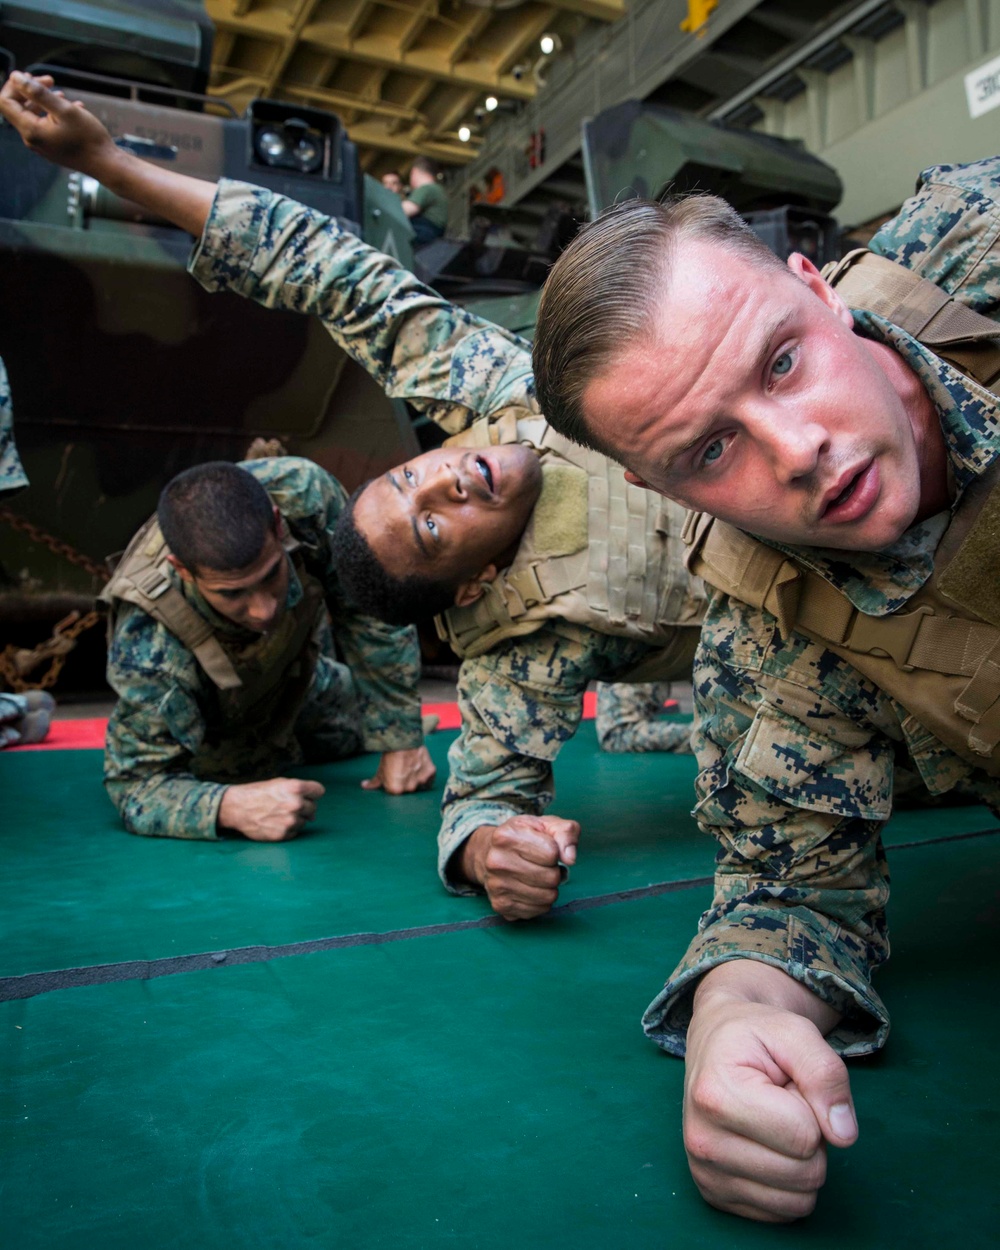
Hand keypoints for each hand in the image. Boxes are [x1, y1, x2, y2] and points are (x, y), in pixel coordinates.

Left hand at [0, 72, 120, 174]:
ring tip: (62, 94)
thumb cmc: (89, 139)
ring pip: (32, 115)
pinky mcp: (51, 147)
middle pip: (18, 107)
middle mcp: (32, 140)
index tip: (32, 77)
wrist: (106, 164)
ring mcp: (41, 145)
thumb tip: (16, 77)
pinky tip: (69, 108)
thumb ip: (38, 92)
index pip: (5, 102)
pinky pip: (44, 125)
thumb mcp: (65, 110)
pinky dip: (52, 113)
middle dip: (30, 90)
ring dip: (43, 101)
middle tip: (50, 80)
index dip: (14, 85)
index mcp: (31, 131)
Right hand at [217, 777, 325, 840]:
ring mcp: (290, 820)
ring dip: (295, 818)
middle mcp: (295, 804)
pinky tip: (275, 822)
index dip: (312, 793)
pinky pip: (295, 832)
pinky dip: (288, 829)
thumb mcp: (280, 784)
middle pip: (313, 807)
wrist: (237, 807)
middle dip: (303, 807)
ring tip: (278, 814)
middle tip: (286, 805)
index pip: (319, 791)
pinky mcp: (283, 834)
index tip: (305, 795)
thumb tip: (313, 814)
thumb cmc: (258, 793)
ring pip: (304, 821)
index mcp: (295, 788)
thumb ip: (300, 793)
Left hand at [361, 745, 435, 793]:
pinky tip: (420, 764)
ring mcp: (421, 781)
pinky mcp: (431, 772)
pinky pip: (430, 777)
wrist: (403, 740)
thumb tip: (365, 786)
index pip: (396, 791)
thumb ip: (374, 782)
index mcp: (395, 790)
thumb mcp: (380, 770)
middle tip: (403, 768)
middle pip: (408, 788)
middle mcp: (409, 788)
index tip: (394, 773)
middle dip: (406, 781)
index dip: (394, 782)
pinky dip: (426, 772)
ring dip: (416, 777)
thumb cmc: (390, 755)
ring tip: (412, 765)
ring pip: (420, 783)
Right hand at [459, 814, 580, 919]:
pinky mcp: (501, 905)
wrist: (488, 852)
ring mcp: (497, 886)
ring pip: (547, 897)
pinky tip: (530, 888)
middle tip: (543, 865)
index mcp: (506, 836)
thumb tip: (570, 858)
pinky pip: (538, 910)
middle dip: (554, 871)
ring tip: (538, 876)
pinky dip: (541, 901)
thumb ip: (566, 832)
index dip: (555, 851)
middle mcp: (497, 862)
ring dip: (549, 888)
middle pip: (551, 877)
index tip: (544, 848)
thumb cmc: (522, 837)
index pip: (553, 853)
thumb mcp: (545, 824)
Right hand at [683, 962, 857, 1221]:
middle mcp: (702, 1142)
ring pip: (798, 1202)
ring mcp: (706, 1175)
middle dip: (810, 1136)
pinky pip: (782, 1214)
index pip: (804, 1136)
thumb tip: (844, 1135)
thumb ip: (826, 1073)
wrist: (714, 1043)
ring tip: (773, 1122)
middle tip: (781, 1102)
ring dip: (799, 1162)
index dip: (812, 1107)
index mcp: (716, 1096)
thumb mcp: (795, 1032)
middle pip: (805, 1173)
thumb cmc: (755, 1036)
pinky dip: (786, 1184)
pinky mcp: (715, 1197)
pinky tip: (763, 1145)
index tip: (785, 1083)